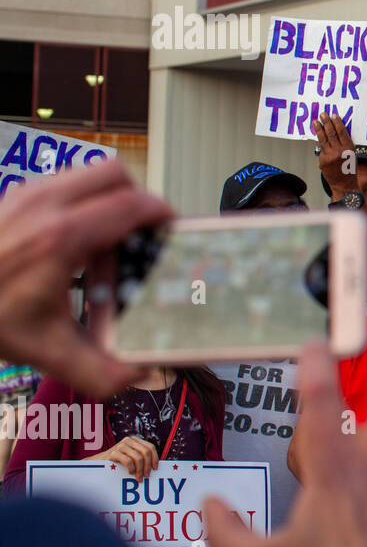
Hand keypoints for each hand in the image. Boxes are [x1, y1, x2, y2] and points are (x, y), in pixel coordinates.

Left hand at [0, 161, 169, 398]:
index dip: (163, 214)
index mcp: (64, 238)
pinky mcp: (13, 196)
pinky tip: (75, 238)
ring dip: (109, 197)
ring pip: (89, 173)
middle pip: (117, 175)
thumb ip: (103, 371)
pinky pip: (64, 182)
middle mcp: (46, 207)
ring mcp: (26, 195)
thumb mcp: (48, 351)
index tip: (171, 230)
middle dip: (138, 199)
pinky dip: (81, 200)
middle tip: (142, 231)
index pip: (133, 204)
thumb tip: (143, 373)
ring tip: (108, 236)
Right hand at [89, 435, 158, 480]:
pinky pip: (128, 461)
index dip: (154, 458)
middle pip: (146, 452)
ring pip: (138, 457)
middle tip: (146, 476)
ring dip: (140, 470)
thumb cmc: (116, 463)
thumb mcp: (130, 457)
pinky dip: (131, 468)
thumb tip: (155, 467)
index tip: (155, 469)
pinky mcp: (113, 453)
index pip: (150, 447)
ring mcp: (120, 446)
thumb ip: (140, 458)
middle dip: (148, 465)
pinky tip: (130, 473)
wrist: (97, 463)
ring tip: (138, 478)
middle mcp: (128, 441)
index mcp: (134, 440)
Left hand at [313, 113, 358, 198]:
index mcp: (348, 148)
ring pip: (323, 139)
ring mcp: (329, 156)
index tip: (333, 115)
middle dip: (326, 122)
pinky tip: (318, 137)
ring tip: (316, 121)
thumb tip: (334, 131)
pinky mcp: (322, 160)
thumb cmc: (349, 168)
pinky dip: (320, 143)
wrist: (344, 184)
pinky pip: (320, 149)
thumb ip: (344, 143)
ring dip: (319, 129)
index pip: (341, 131)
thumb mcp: (351, 154)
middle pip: (331, 133)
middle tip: (323, 115)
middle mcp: (339, 151)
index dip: (337, 122)